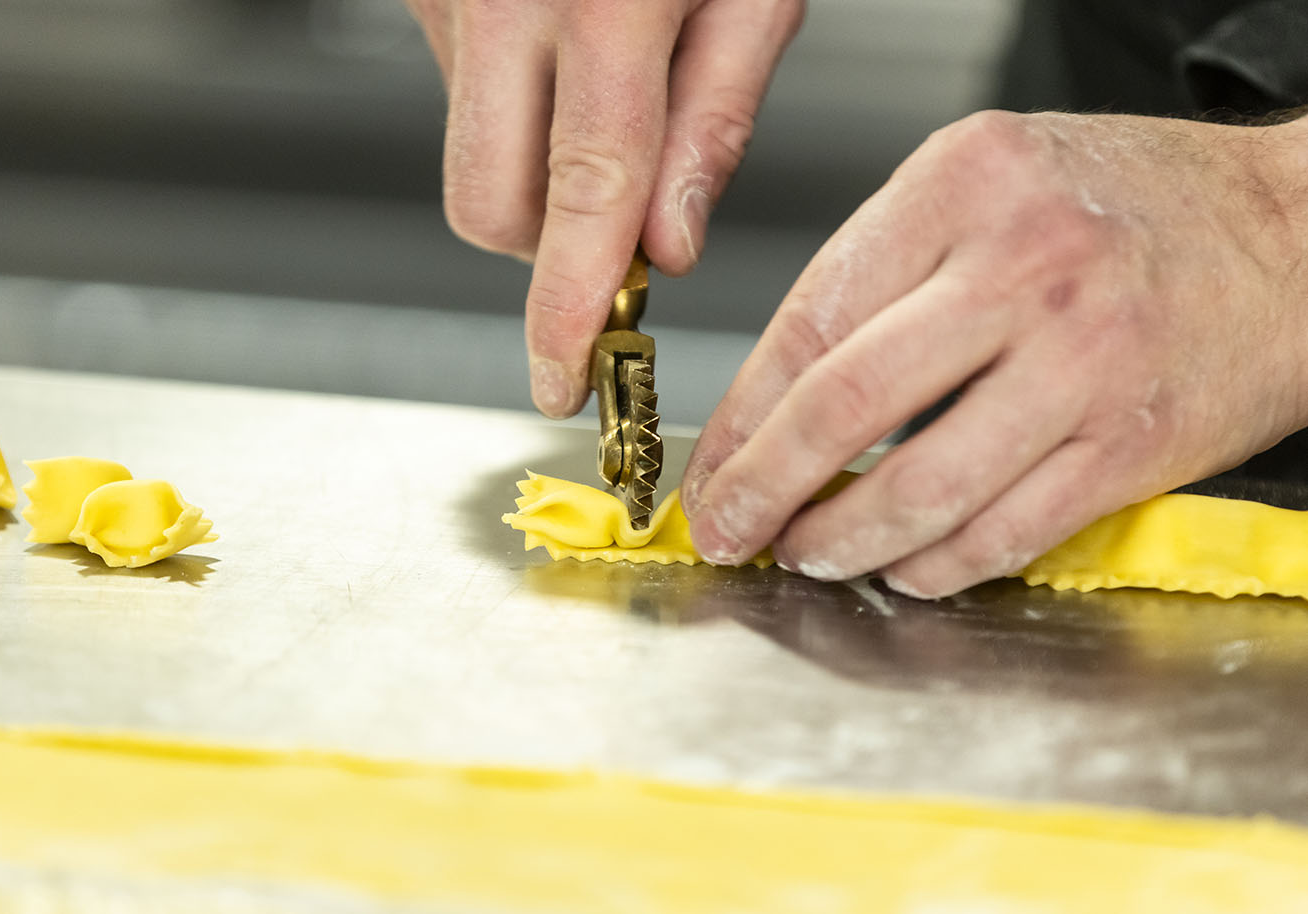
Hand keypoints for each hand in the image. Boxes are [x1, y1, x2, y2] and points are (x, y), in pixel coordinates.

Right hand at [405, 0, 804, 415]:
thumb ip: (715, 122)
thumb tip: (668, 252)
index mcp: (605, 1)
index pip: (585, 193)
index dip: (572, 306)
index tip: (564, 378)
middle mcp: (505, 1)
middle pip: (490, 206)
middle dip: (548, 248)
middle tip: (614, 213)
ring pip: (469, 159)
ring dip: (533, 172)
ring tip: (599, 91)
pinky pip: (459, 99)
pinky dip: (513, 111)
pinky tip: (562, 52)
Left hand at [683, 110, 1307, 596]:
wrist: (1293, 235)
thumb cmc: (1123, 209)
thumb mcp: (987, 186)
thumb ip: (884, 271)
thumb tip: (777, 400)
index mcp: (964, 185)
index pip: (812, 318)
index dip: (741, 414)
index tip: (709, 467)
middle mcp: (1022, 267)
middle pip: (846, 406)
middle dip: (763, 488)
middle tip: (725, 530)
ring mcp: (1082, 361)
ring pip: (920, 488)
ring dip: (840, 541)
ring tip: (805, 552)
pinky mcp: (1130, 446)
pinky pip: (1002, 533)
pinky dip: (933, 566)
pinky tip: (900, 566)